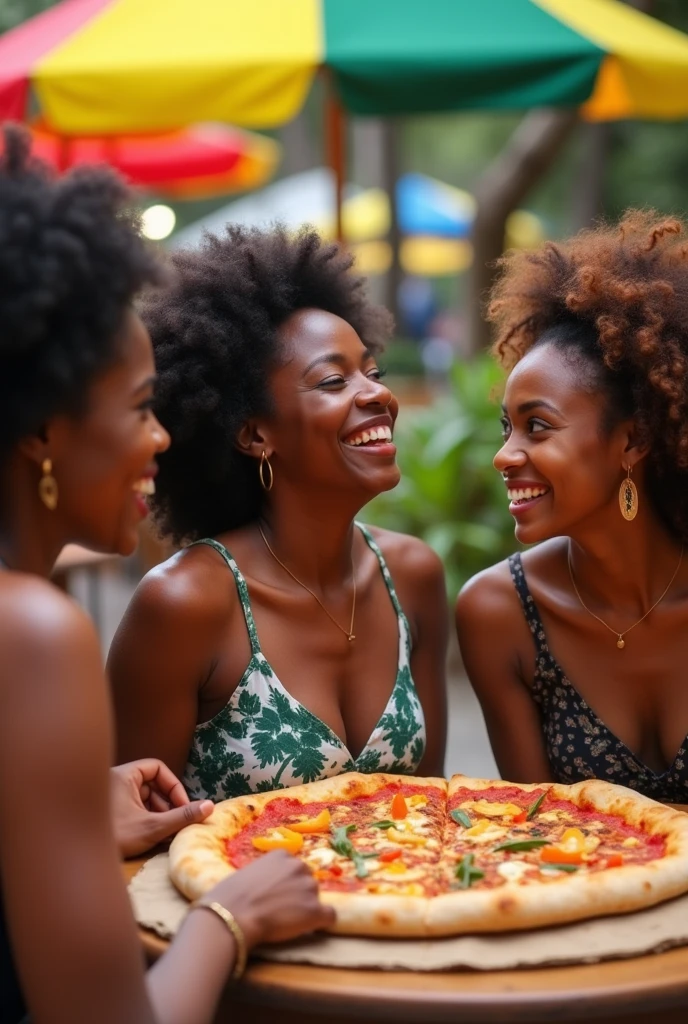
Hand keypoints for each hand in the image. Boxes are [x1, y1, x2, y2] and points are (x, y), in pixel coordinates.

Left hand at [110, 758, 213, 857]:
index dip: (173, 786)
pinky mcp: (108, 813)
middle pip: (151, 784)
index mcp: (123, 775)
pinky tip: (154, 838)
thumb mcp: (153, 827)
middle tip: (178, 822)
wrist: (82, 862)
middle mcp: (115, 782)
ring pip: (143, 799)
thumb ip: (182, 816)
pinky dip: (146, 820)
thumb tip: (210, 807)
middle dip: (167, 804)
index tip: (183, 806)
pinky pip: (133, 809)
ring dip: (159, 814)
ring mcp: (110, 798)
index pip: (157, 768)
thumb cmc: (115, 837)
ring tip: (168, 834)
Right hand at [208, 850, 335, 947]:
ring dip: (307, 908)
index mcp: (282, 855)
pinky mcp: (315, 910)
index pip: (294, 868)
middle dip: (299, 893)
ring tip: (288, 921)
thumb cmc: (230, 896)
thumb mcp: (247, 873)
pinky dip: (322, 923)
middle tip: (282, 909)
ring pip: (317, 898)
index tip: (278, 894)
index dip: (287, 883)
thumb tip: (264, 885)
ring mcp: (309, 887)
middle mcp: (299, 866)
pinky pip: (329, 916)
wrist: (232, 915)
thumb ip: (264, 874)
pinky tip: (311, 929)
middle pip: (307, 880)